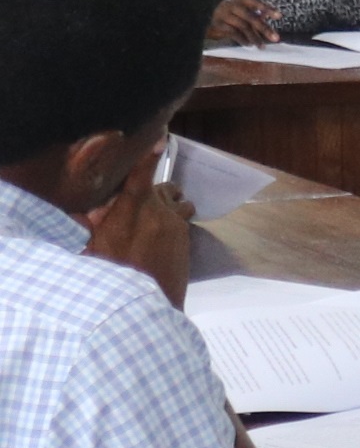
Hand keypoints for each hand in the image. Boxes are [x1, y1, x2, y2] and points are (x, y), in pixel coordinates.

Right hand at [80, 157, 191, 302]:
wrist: (146, 307)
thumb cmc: (112, 276)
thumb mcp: (92, 249)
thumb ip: (89, 224)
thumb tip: (86, 209)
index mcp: (128, 216)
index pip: (139, 180)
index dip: (148, 159)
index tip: (159, 139)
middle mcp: (156, 215)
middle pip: (157, 186)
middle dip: (148, 186)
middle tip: (134, 200)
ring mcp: (174, 225)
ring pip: (175, 197)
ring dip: (166, 198)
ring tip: (153, 210)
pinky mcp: (185, 236)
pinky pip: (183, 213)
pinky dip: (174, 213)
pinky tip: (164, 224)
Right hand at [208, 0, 277, 45]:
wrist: (206, 15)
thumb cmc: (231, 13)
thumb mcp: (244, 9)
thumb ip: (258, 12)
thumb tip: (275, 14)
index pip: (256, 2)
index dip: (268, 8)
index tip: (279, 16)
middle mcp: (231, 4)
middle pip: (251, 17)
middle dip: (264, 28)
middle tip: (276, 38)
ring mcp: (223, 13)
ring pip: (243, 26)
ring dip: (254, 37)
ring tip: (262, 46)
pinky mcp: (217, 23)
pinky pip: (232, 32)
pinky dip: (242, 39)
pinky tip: (249, 44)